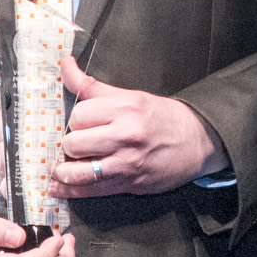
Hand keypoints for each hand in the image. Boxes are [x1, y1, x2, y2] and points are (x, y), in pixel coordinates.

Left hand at [52, 54, 217, 196]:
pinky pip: (90, 190)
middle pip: (74, 142)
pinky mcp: (128, 183)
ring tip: (60, 167)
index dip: (75, 119)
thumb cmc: (162, 118)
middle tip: (80, 142)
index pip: (79, 114)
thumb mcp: (130, 96)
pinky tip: (58, 186)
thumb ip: (93, 86)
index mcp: (125, 108)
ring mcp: (126, 162)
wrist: (197, 141)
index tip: (81, 122)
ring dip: (64, 170)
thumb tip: (65, 66)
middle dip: (71, 143)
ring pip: (78, 171)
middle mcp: (125, 135)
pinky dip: (69, 190)